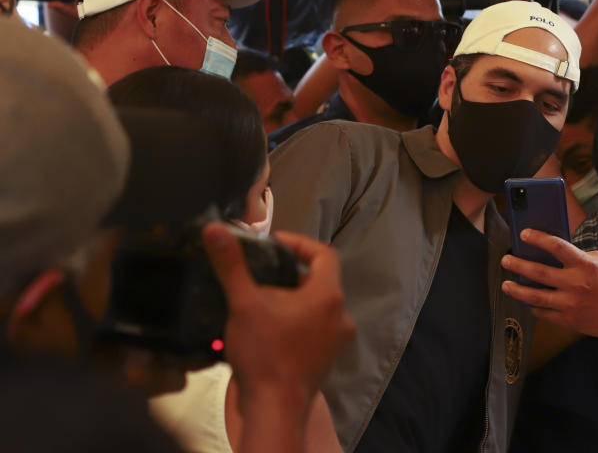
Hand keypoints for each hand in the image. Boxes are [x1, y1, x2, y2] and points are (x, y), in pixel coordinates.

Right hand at [202, 223, 354, 404]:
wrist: (275, 410)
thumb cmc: (265, 353)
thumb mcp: (244, 304)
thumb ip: (231, 266)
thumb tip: (214, 228)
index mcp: (329, 296)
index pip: (324, 254)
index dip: (299, 243)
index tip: (272, 245)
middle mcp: (341, 315)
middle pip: (319, 280)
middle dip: (289, 274)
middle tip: (260, 273)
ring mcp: (336, 340)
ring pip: (315, 306)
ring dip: (290, 299)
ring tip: (258, 300)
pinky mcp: (326, 358)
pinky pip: (313, 328)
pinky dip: (294, 321)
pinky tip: (267, 328)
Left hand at [500, 229, 597, 337]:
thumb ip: (577, 256)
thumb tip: (553, 251)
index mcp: (585, 264)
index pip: (556, 246)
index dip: (537, 238)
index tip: (524, 234)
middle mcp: (576, 283)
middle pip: (538, 272)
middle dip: (518, 265)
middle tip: (505, 260)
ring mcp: (572, 304)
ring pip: (536, 296)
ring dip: (517, 290)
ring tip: (506, 285)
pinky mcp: (570, 320)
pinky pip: (545, 313)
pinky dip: (534, 307)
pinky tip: (528, 303)